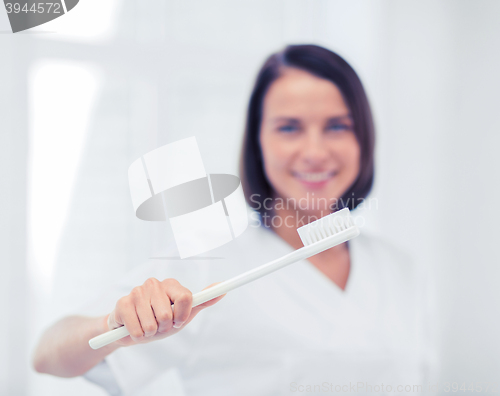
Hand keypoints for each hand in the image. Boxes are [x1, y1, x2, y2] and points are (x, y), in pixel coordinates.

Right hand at [107, 278, 224, 346]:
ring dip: (150, 333)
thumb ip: (203, 302)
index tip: (177, 321)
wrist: (130, 330)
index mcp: (171, 284)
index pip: (186, 298)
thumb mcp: (183, 314)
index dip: (182, 316)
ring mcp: (136, 291)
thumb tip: (223, 289)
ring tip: (146, 326)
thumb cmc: (159, 321)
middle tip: (158, 325)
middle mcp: (154, 283)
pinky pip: (137, 330)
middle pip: (168, 314)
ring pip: (152, 324)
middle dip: (164, 327)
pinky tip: (134, 328)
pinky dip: (138, 336)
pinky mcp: (122, 303)